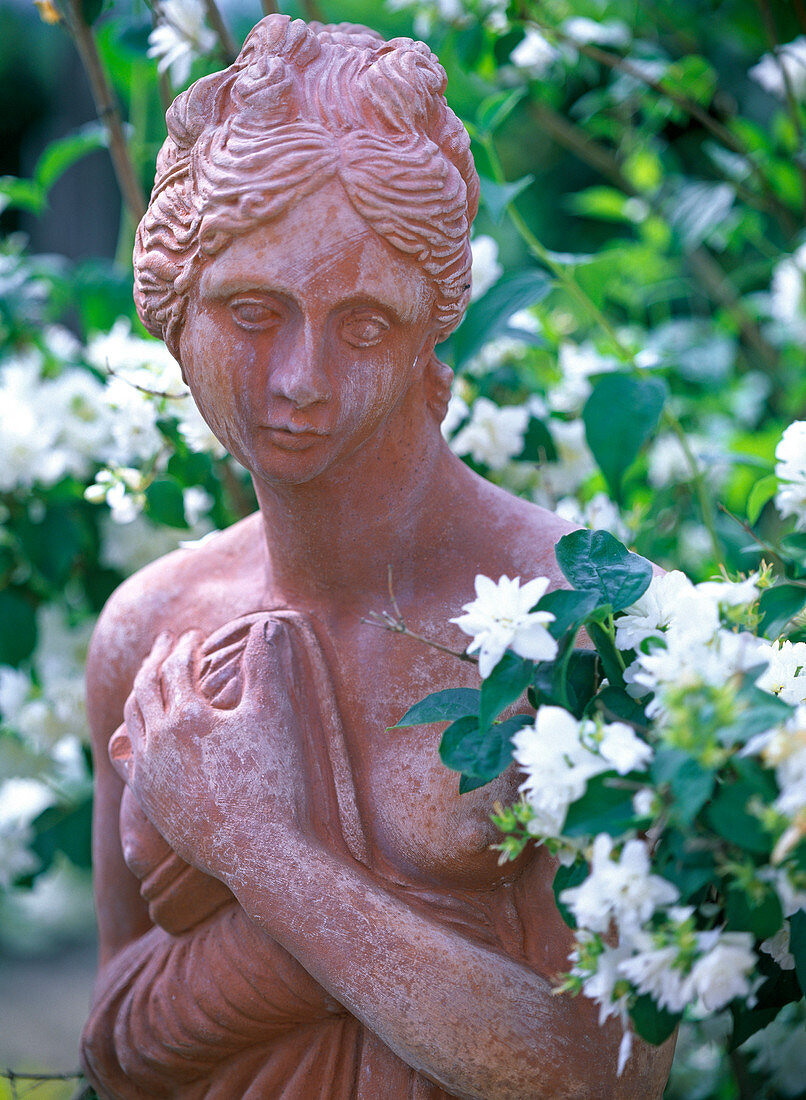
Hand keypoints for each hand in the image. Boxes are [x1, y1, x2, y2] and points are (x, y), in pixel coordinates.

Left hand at [109, 616, 308, 880]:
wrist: (262, 854)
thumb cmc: (275, 783)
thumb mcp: (276, 716)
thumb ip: (268, 666)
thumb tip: (267, 624)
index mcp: (184, 718)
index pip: (175, 667)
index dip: (184, 646)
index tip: (195, 635)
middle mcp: (156, 745)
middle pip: (143, 689)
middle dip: (155, 660)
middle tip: (165, 642)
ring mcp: (149, 776)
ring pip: (132, 721)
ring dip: (141, 691)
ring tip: (152, 678)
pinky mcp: (151, 803)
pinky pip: (130, 758)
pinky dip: (133, 732)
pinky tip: (143, 732)